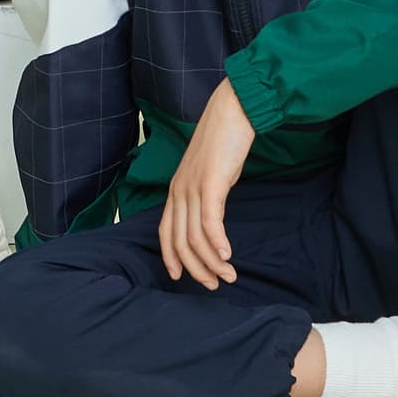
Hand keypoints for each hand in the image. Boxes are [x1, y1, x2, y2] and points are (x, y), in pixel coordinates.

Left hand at [157, 79, 256, 288]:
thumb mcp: (209, 175)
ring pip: (195, 237)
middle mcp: (179, 191)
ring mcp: (192, 187)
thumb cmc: (224, 144)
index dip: (171, 257)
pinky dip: (218, 243)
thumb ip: (205, 196)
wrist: (232, 111)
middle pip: (179, 241)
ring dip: (212, 262)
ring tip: (229, 275)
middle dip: (196, 268)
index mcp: (176, 190)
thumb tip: (211, 219)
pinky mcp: (210, 183)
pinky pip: (210, 222)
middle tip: (214, 284)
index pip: (164, 232)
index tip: (181, 277)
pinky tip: (228, 255)